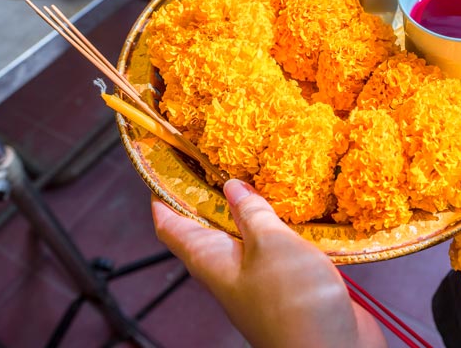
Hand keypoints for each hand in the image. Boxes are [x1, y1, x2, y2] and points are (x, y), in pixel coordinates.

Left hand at [152, 180, 385, 347]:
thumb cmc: (293, 301)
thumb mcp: (269, 244)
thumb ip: (251, 213)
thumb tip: (232, 186)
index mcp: (211, 261)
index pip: (171, 227)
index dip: (163, 196)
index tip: (162, 166)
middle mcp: (231, 270)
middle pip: (208, 228)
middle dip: (210, 194)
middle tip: (217, 158)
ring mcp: (261, 278)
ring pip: (247, 236)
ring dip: (251, 208)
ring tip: (258, 173)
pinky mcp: (291, 283)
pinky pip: (279, 247)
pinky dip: (283, 225)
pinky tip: (298, 208)